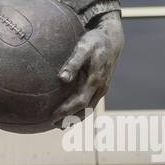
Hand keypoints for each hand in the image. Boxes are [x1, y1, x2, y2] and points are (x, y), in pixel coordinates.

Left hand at [52, 10, 123, 128]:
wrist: (112, 39)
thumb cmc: (95, 41)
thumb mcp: (83, 47)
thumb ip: (73, 62)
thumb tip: (62, 78)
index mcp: (95, 80)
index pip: (79, 101)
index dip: (66, 111)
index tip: (52, 116)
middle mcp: (100, 87)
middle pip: (85, 110)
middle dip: (70, 119)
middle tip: (54, 125)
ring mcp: (102, 88)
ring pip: (89, 108)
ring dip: (76, 118)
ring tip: (61, 125)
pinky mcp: (101, 86)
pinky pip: (90, 102)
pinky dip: (81, 110)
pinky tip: (70, 111)